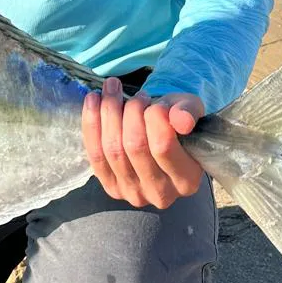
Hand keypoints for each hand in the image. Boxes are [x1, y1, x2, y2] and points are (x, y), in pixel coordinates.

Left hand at [81, 80, 204, 209]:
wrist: (160, 138)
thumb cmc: (177, 123)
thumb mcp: (190, 111)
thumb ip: (189, 112)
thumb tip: (181, 120)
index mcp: (186, 180)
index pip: (163, 147)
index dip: (154, 117)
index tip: (156, 102)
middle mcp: (160, 193)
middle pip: (134, 147)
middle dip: (131, 111)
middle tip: (138, 95)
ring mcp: (132, 193)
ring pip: (112, 149)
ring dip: (109, 112)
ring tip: (113, 89)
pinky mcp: (111, 187)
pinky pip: (95, 155)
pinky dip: (91, 123)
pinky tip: (93, 100)